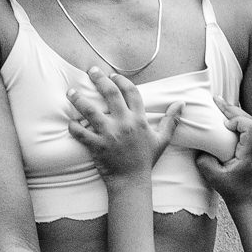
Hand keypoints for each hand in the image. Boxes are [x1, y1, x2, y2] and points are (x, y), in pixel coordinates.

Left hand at [68, 67, 180, 184]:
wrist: (132, 181)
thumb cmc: (146, 159)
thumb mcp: (162, 139)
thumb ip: (171, 120)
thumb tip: (181, 103)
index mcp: (138, 119)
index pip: (131, 91)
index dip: (121, 80)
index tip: (112, 75)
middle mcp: (124, 123)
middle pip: (110, 93)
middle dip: (99, 79)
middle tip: (91, 71)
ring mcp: (109, 134)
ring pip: (90, 110)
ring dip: (78, 99)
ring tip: (71, 92)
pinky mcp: (97, 145)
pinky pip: (81, 132)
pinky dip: (73, 126)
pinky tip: (70, 121)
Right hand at [193, 99, 251, 205]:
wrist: (247, 202)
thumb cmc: (233, 191)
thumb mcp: (214, 178)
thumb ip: (204, 162)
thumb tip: (200, 149)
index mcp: (250, 153)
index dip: (239, 119)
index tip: (225, 124)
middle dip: (234, 109)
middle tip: (217, 101)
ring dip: (236, 114)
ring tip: (221, 106)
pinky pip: (249, 130)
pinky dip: (238, 121)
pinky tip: (227, 120)